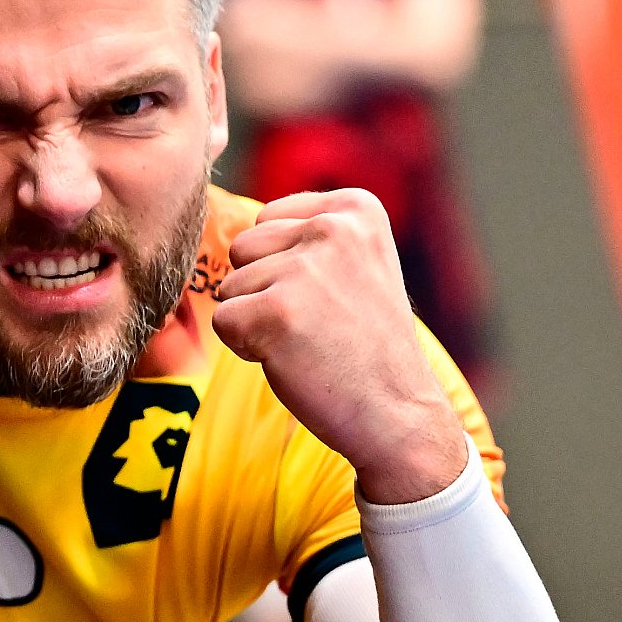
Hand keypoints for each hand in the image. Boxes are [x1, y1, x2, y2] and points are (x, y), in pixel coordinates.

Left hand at [212, 189, 466, 503]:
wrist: (398, 413)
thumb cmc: (367, 343)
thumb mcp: (357, 263)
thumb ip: (308, 234)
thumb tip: (240, 225)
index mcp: (355, 208)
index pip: (269, 219)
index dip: (284, 266)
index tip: (332, 297)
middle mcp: (332, 228)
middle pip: (244, 247)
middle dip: (264, 289)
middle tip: (315, 324)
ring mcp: (305, 270)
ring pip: (231, 286)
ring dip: (256, 319)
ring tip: (307, 341)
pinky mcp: (275, 313)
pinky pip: (223, 320)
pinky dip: (245, 347)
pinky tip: (291, 359)